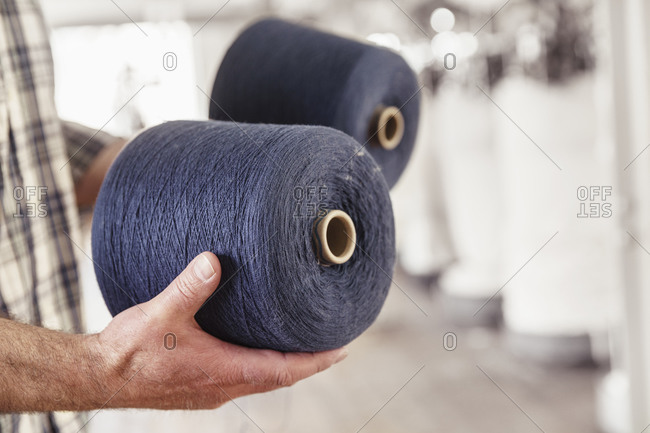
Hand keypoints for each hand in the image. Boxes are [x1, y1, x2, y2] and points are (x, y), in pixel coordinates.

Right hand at [91, 252, 346, 409]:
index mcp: (222, 370)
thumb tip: (214, 261)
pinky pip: (242, 379)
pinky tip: (257, 350)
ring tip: (303, 346)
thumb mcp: (161, 314)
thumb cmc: (128, 351)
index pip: (283, 370)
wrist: (97, 376)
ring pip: (261, 380)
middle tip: (331, 344)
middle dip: (308, 362)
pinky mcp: (199, 387)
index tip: (341, 350)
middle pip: (279, 378)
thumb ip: (189, 287)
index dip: (315, 361)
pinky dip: (261, 366)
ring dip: (286, 365)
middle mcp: (222, 386)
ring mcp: (211, 390)